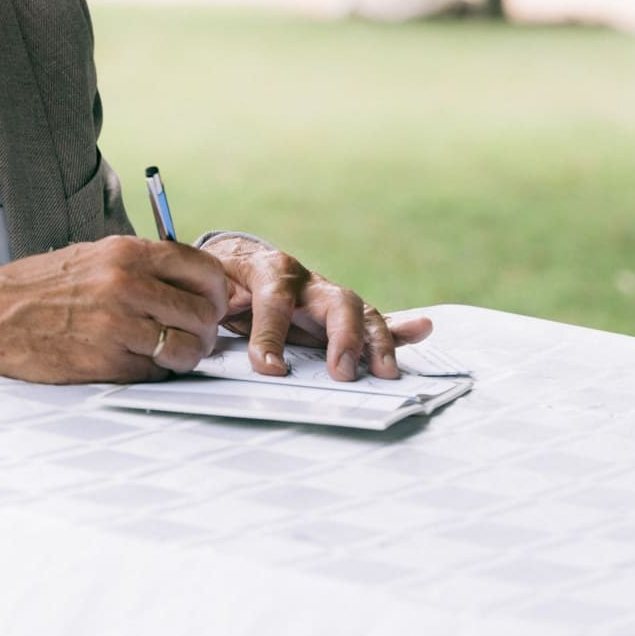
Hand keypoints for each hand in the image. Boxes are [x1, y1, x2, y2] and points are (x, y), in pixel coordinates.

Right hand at [0, 237, 229, 382]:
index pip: (202, 268)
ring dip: (186, 356)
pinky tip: (139, 364)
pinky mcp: (104, 363)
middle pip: (203, 312)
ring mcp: (116, 325)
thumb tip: (194, 282)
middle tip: (195, 335)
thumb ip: (143, 265)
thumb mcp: (93, 256)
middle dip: (206, 329)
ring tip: (172, 354)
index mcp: (126, 252)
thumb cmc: (40, 287)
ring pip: (186, 347)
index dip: (218, 291)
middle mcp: (126, 284)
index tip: (215, 303)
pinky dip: (155, 373)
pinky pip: (154, 373)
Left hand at [202, 236, 433, 380]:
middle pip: (337, 301)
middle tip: (341, 373)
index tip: (269, 368)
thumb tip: (221, 313)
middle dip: (343, 338)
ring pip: (362, 313)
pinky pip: (374, 320)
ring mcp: (328, 298)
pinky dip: (400, 328)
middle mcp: (308, 281)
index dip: (271, 335)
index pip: (275, 301)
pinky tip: (422, 329)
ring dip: (377, 342)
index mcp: (271, 270)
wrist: (236, 263)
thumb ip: (218, 302)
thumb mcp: (212, 289)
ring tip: (385, 371)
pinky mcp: (340, 315)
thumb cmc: (223, 281)